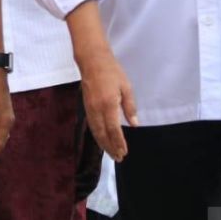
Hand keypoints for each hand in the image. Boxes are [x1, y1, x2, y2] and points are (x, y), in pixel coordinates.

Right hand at [77, 46, 137, 161]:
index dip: (119, 142)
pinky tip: (102, 140)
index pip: (113, 129)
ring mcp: (89, 109)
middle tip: (119, 158)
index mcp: (109, 104)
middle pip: (103, 134)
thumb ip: (130, 107)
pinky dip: (97, 136)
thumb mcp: (126, 87)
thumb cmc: (112, 72)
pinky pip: (91, 125)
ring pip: (95, 132)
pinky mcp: (86, 107)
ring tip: (111, 153)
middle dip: (110, 147)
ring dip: (103, 144)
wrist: (92, 61)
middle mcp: (97, 109)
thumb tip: (134, 124)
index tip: (124, 152)